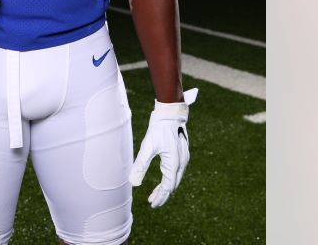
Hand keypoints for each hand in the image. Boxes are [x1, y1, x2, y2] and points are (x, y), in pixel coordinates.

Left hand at [129, 88, 198, 207]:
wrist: (170, 113)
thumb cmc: (158, 129)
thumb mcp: (147, 146)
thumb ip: (141, 165)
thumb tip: (133, 182)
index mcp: (174, 163)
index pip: (168, 186)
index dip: (160, 196)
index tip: (152, 203)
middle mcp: (182, 162)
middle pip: (173, 185)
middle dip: (163, 194)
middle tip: (152, 202)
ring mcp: (184, 158)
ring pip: (176, 178)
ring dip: (166, 187)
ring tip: (155, 194)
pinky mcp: (183, 153)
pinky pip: (177, 171)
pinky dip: (170, 179)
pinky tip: (163, 180)